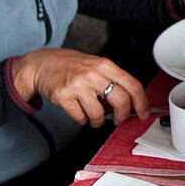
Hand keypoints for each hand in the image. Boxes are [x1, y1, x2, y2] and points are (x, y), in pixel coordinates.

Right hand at [9, 48, 148, 126]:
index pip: (132, 84)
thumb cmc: (70, 65)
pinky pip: (80, 118)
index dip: (142, 102)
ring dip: (99, 121)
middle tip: (119, 119)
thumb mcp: (95, 64)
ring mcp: (77, 85)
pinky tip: (80, 113)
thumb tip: (130, 100)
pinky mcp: (63, 97)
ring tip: (95, 117)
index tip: (144, 113)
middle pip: (121, 100)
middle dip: (123, 115)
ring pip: (99, 113)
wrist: (41, 64)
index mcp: (105, 65)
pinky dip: (82, 120)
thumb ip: (111, 79)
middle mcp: (93, 74)